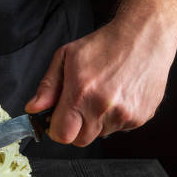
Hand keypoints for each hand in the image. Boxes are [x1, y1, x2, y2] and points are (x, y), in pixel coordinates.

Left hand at [25, 19, 176, 145]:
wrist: (144, 36)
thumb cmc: (103, 44)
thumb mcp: (65, 57)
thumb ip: (48, 87)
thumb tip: (33, 109)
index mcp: (81, 93)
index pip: (62, 135)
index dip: (56, 129)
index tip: (58, 118)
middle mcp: (104, 108)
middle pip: (80, 140)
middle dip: (75, 127)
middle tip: (79, 104)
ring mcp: (125, 115)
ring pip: (100, 135)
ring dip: (96, 122)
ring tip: (101, 95)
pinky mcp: (141, 117)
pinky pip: (120, 129)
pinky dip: (115, 118)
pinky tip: (117, 96)